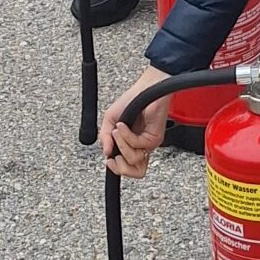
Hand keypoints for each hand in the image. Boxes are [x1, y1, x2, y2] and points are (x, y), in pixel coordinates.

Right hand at [100, 65, 171, 179]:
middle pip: (135, 172)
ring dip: (121, 145)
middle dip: (120, 167)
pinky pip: (138, 145)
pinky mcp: (155, 138)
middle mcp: (140, 146)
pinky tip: (122, 126)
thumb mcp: (110, 120)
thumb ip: (105, 137)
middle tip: (113, 157)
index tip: (108, 161)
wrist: (145, 88)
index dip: (117, 169)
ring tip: (117, 130)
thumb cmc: (131, 101)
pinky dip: (126, 136)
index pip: (127, 167)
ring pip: (134, 160)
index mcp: (130, 145)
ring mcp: (148, 143)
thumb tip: (106, 153)